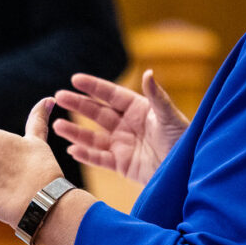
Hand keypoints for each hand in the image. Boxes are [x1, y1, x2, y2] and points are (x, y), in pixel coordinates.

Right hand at [52, 69, 188, 185]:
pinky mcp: (122, 165)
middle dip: (78, 105)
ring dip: (75, 131)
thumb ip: (157, 97)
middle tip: (58, 97)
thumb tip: (148, 72)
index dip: (93, 87)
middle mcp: (127, 125)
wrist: (189, 172)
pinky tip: (71, 150)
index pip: (111, 95)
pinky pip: (100, 158)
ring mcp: (123, 145)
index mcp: (138, 109)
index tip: (75, 79)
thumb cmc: (184, 140)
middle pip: (97, 113)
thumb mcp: (171, 118)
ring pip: (93, 136)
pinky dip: (86, 155)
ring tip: (56, 126)